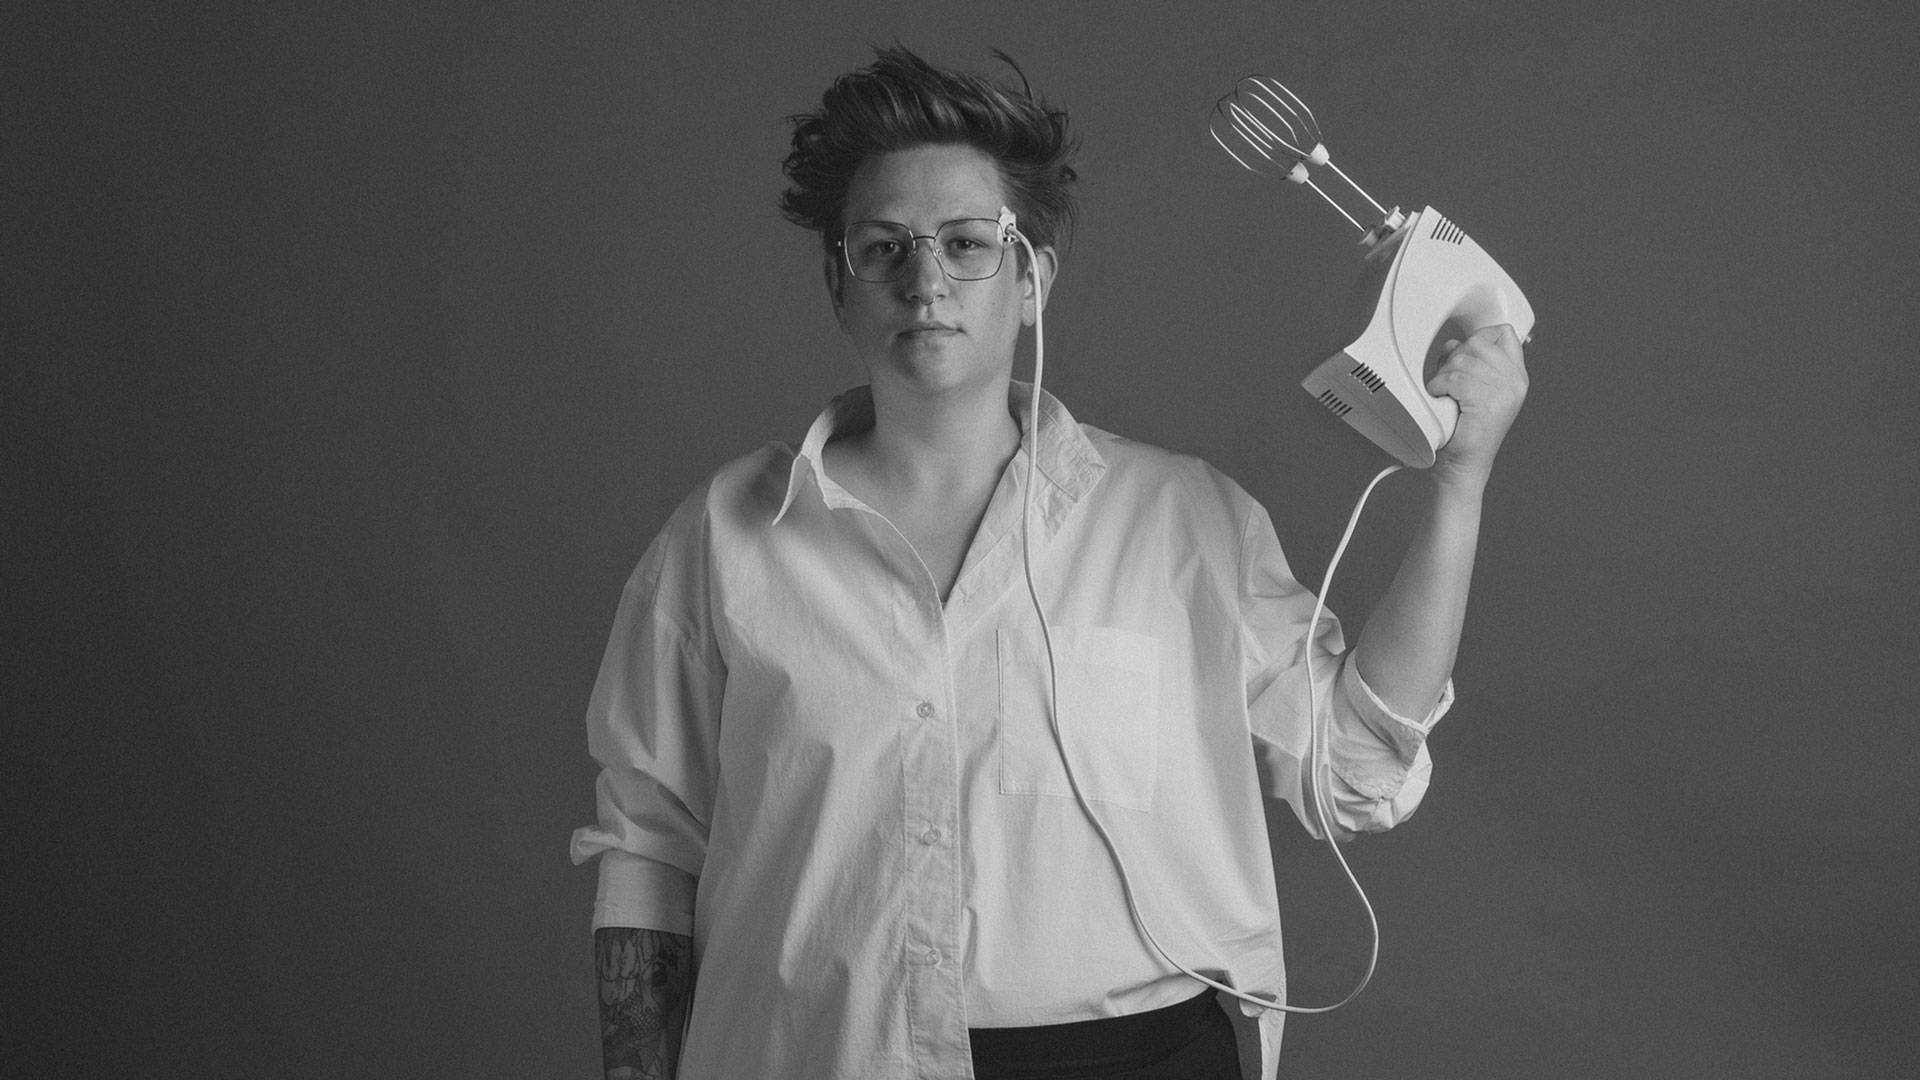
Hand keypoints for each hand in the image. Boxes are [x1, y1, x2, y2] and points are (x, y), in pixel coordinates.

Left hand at [1427, 324, 1527, 487]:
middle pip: (1478, 341)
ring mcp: (1506, 392)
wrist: (1462, 465)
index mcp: (1516, 376)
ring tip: (1444, 393)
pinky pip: (1455, 378)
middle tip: (1449, 381)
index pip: (1503, 332)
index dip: (1477, 338)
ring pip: (1463, 359)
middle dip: (1455, 357)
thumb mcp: (1468, 387)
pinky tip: (1440, 397)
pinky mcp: (1490, 402)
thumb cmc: (1462, 429)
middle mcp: (1516, 382)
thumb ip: (1466, 361)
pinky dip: (1439, 386)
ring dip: (1443, 374)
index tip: (1464, 357)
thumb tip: (1452, 343)